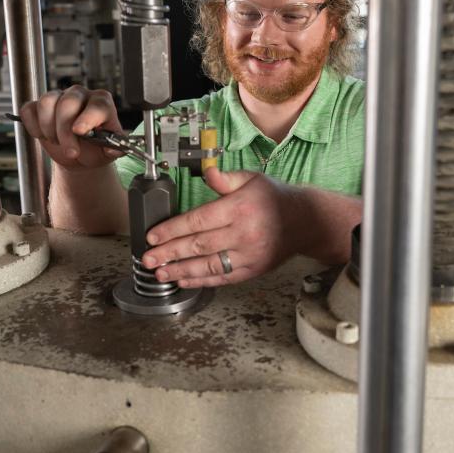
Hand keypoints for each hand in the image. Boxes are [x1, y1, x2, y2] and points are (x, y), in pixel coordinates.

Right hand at [18, 86, 123, 169]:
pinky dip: (33, 126)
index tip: (80, 131)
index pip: (97, 104)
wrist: (79, 155)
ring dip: (49, 128)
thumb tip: (113, 148)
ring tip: (58, 142)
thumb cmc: (95, 148)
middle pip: (68, 103)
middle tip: (71, 152)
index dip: (88, 117)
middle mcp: (80, 95)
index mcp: (102, 102)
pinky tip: (43, 136)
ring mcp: (58, 97)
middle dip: (65, 131)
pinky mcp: (39, 106)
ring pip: (47, 102)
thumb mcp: (110, 151)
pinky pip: (29, 109)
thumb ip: (115, 148)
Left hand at [140, 167, 301, 287]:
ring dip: (181, 271)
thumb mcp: (252, 179)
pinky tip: (183, 280)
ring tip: (160, 274)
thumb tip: (207, 171)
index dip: (173, 229)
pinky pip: (223, 277)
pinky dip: (201, 280)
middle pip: (199, 245)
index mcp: (240, 207)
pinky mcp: (253, 269)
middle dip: (170, 253)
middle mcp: (244, 233)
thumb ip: (225, 178)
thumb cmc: (274, 197)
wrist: (305, 221)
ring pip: (209, 265)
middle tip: (148, 259)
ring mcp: (249, 254)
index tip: (153, 236)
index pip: (199, 220)